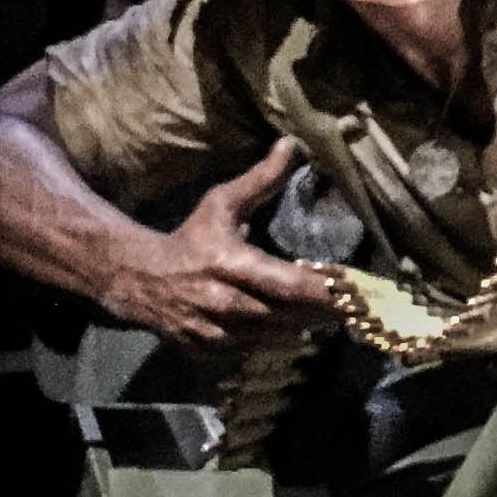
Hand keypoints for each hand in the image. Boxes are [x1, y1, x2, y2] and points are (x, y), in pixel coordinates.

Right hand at [93, 140, 340, 344]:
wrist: (140, 279)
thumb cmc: (190, 238)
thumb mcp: (222, 203)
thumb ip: (261, 179)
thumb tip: (291, 144)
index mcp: (233, 266)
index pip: (294, 286)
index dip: (328, 291)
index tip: (356, 287)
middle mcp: (229, 305)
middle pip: (293, 316)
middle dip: (326, 312)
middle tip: (357, 306)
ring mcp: (220, 334)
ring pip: (279, 338)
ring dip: (308, 327)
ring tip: (335, 316)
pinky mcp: (214, 352)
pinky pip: (259, 350)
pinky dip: (281, 340)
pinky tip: (300, 328)